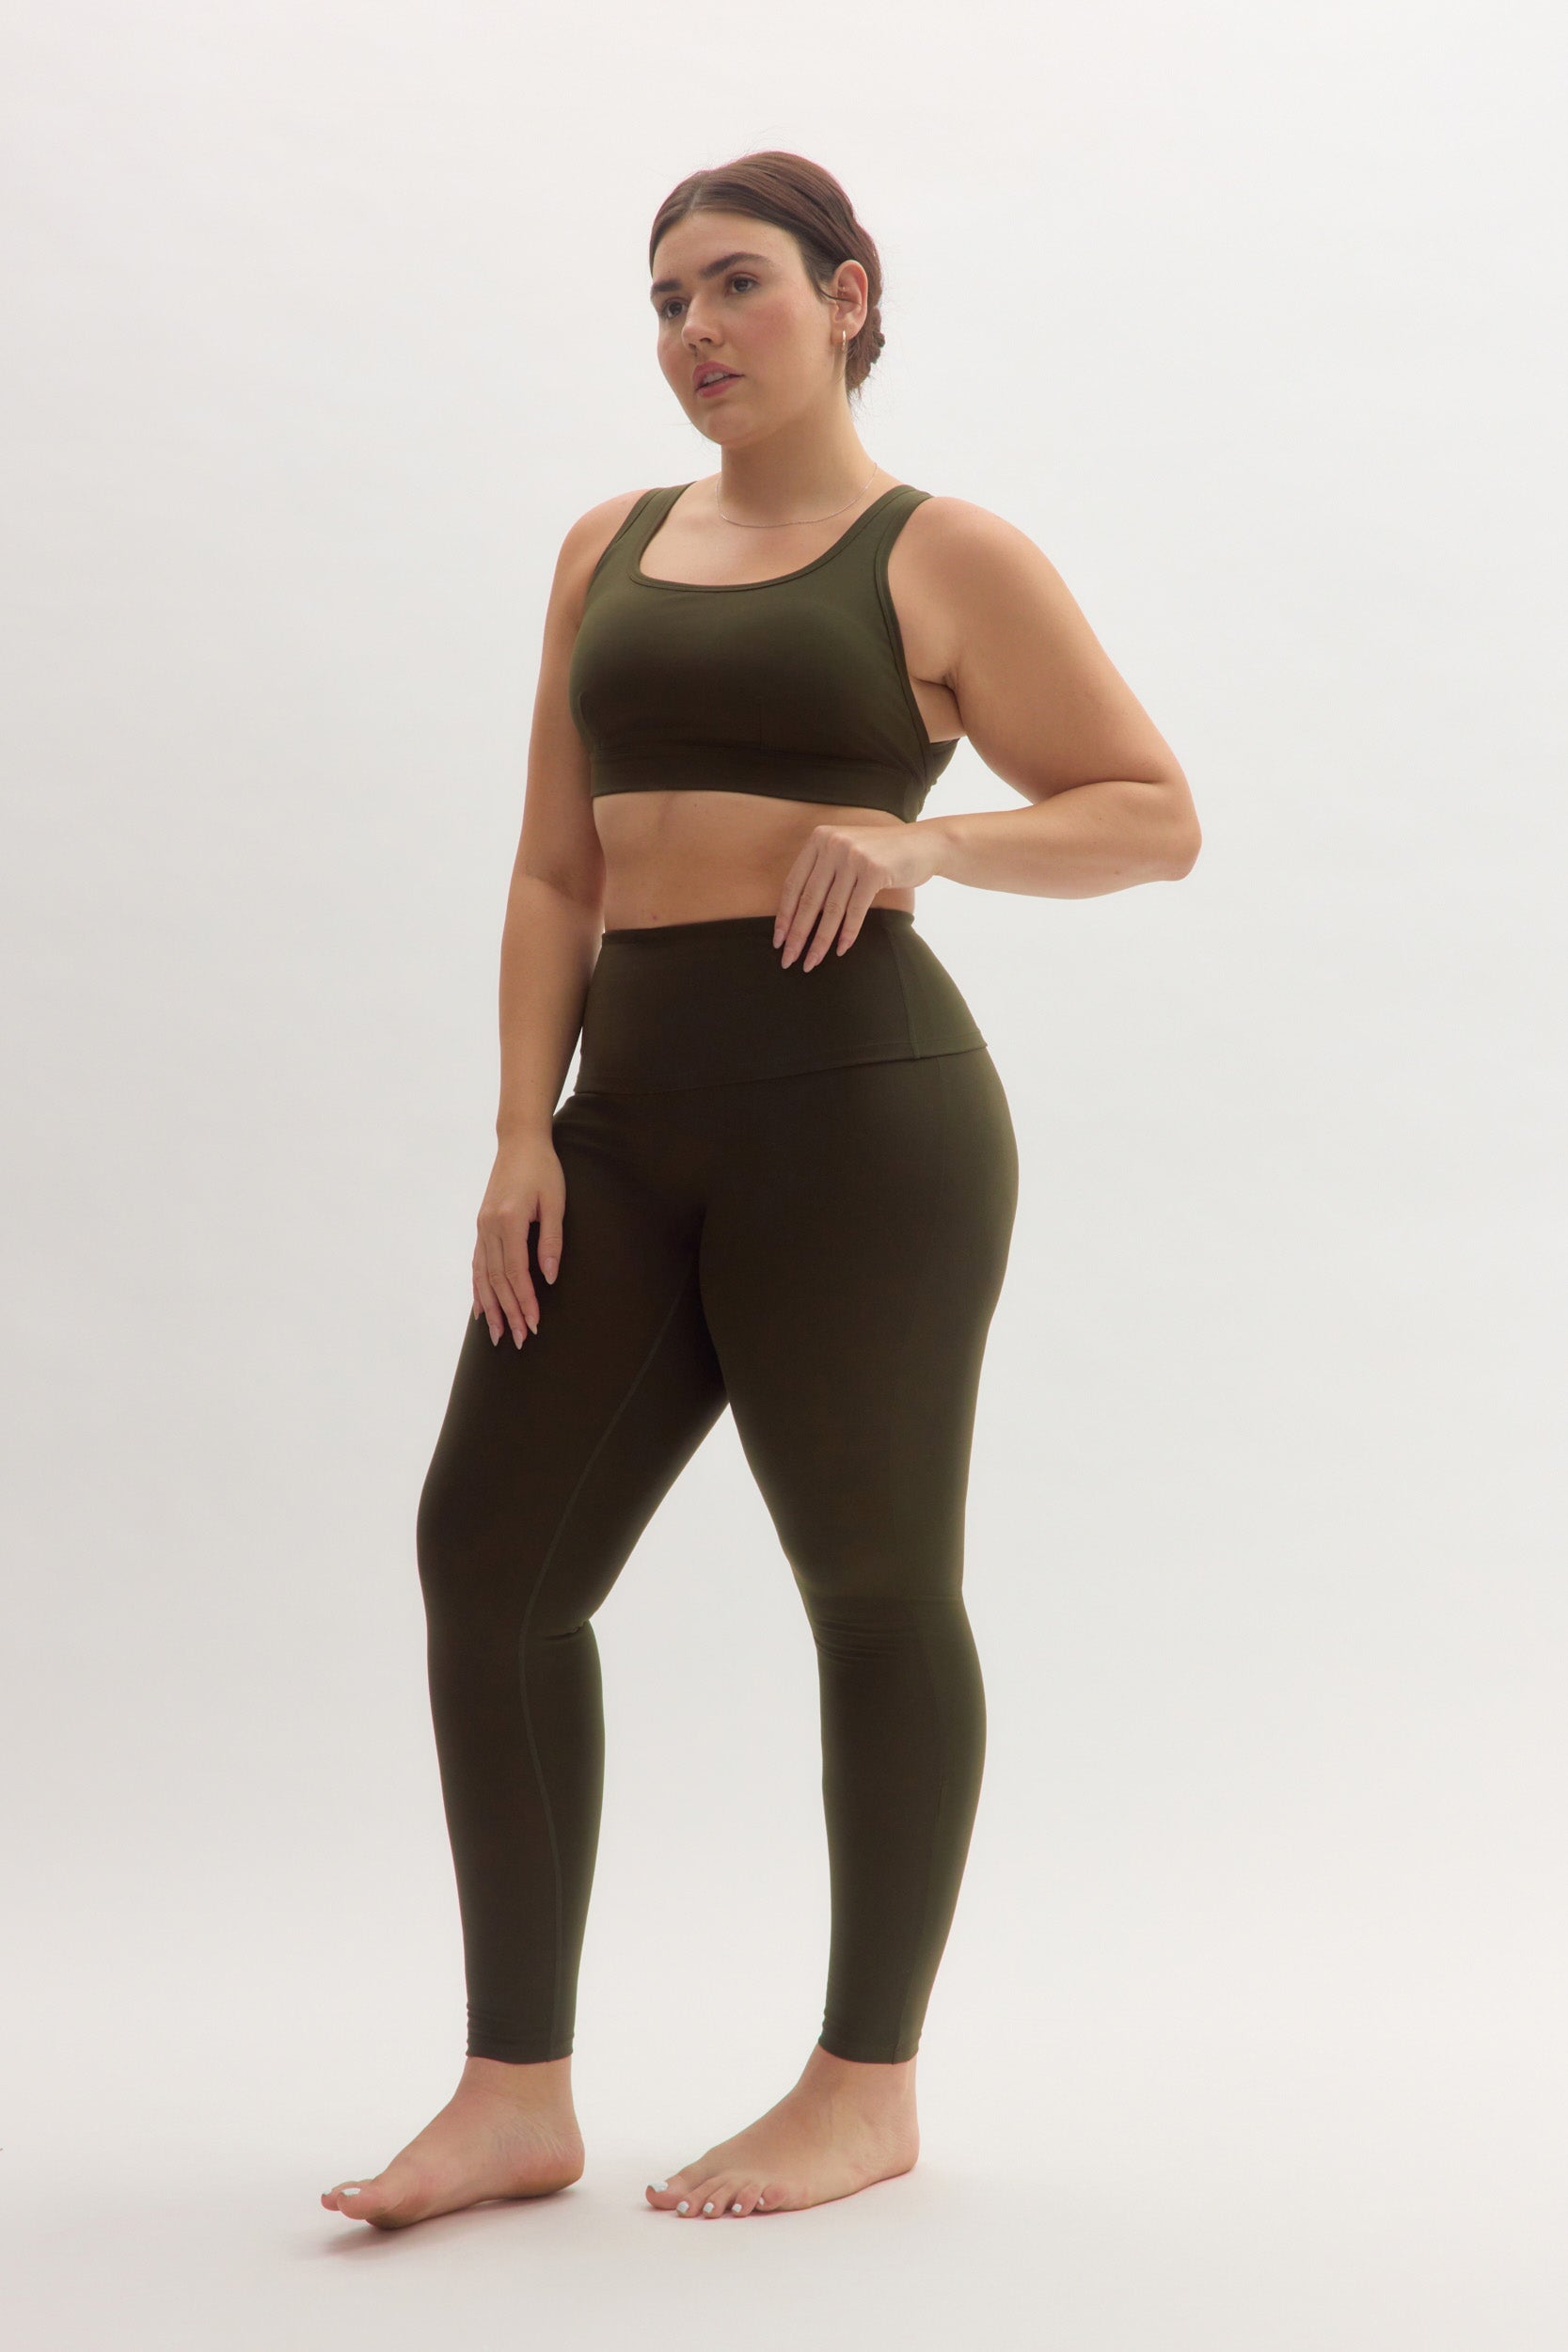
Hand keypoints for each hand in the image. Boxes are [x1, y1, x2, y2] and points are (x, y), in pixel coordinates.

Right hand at [472, 1134, 565, 1347]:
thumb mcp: (555, 1202)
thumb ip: (552, 1240)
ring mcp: (482, 1227)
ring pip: (482, 1276)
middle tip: (520, 1339)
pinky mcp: (482, 1226)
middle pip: (497, 1279)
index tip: (534, 1323)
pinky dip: (478, 1289)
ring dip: (491, 1307)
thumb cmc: (543, 1169)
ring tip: (497, 1335)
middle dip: (509, 1312)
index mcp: (509, 1221)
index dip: (524, 1301)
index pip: (516, 1272)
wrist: (519, 1142)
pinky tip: (481, 1309)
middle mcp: (489, 1227)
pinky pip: (477, 1264)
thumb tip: (550, 1277)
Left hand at [772, 821, 945, 968]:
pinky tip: (840, 950)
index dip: (784, 916)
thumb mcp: (846, 854)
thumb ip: (823, 873)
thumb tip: (796, 917)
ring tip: (811, 962)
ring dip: (820, 941)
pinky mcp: (874, 870)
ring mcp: (854, 856)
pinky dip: (847, 933)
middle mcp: (833, 844)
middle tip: (789, 959)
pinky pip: (855, 910)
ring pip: (831, 909)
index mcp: (819, 839)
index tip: (778, 941)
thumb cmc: (881, 856)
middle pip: (809, 900)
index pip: (793, 884)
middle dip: (797, 934)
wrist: (924, 844)